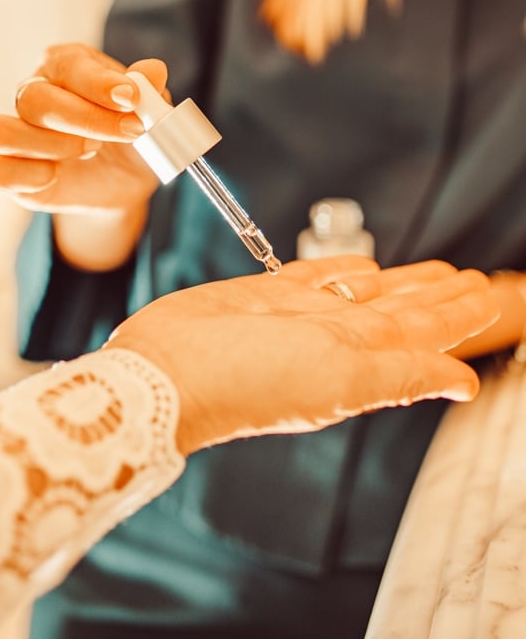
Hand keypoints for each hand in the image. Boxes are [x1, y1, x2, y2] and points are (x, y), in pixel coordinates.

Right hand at [0, 43, 166, 213]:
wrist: (123, 178)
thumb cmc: (130, 133)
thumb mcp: (149, 111)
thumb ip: (149, 89)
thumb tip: (153, 71)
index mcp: (66, 66)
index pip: (69, 65)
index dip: (99, 83)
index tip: (131, 98)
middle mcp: (34, 93)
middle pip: (34, 99)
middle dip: (86, 119)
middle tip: (128, 133)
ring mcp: (18, 132)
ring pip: (4, 133)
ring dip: (53, 146)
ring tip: (92, 152)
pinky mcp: (11, 170)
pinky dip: (31, 176)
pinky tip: (59, 175)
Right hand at [105, 257, 497, 454]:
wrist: (165, 372)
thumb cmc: (246, 381)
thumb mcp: (340, 377)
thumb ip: (405, 375)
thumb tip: (465, 383)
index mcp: (360, 360)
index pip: (424, 329)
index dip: (458, 311)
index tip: (485, 291)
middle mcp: (334, 338)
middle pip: (400, 308)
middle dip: (437, 292)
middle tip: (470, 274)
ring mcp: (299, 317)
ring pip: (363, 290)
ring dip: (399, 280)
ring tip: (430, 269)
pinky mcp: (264, 296)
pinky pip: (314, 278)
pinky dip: (340, 270)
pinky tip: (360, 268)